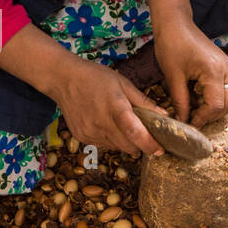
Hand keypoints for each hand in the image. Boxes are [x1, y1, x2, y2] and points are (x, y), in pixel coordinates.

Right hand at [47, 55, 164, 155]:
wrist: (63, 79)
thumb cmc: (95, 78)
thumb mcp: (123, 83)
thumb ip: (144, 102)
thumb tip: (164, 116)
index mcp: (115, 107)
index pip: (134, 132)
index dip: (149, 144)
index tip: (160, 150)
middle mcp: (101, 123)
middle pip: (128, 146)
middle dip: (140, 144)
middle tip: (143, 134)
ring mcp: (89, 132)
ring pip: (116, 148)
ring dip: (124, 142)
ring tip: (120, 124)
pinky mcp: (81, 137)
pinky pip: (103, 145)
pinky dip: (110, 139)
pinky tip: (105, 124)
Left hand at [154, 17, 227, 128]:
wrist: (175, 22)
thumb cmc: (171, 44)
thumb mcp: (173, 76)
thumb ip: (180, 101)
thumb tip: (182, 121)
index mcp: (214, 71)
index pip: (216, 105)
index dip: (203, 118)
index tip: (190, 124)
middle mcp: (226, 69)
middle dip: (213, 116)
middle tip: (194, 120)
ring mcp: (226, 66)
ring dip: (214, 107)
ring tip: (195, 110)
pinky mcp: (223, 65)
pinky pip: (224, 88)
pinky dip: (214, 97)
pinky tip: (198, 98)